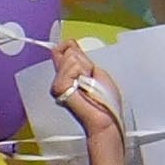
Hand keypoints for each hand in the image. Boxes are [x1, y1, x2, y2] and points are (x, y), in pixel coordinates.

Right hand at [49, 37, 131, 164]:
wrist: (106, 118)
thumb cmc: (105, 101)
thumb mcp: (96, 72)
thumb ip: (81, 59)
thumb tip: (68, 46)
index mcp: (69, 74)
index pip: (64, 50)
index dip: (72, 49)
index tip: (84, 62)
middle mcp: (61, 78)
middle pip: (67, 51)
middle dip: (84, 63)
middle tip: (90, 79)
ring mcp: (58, 84)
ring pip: (70, 59)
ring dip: (84, 70)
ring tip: (87, 86)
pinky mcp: (59, 89)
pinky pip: (69, 69)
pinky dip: (80, 74)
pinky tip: (83, 87)